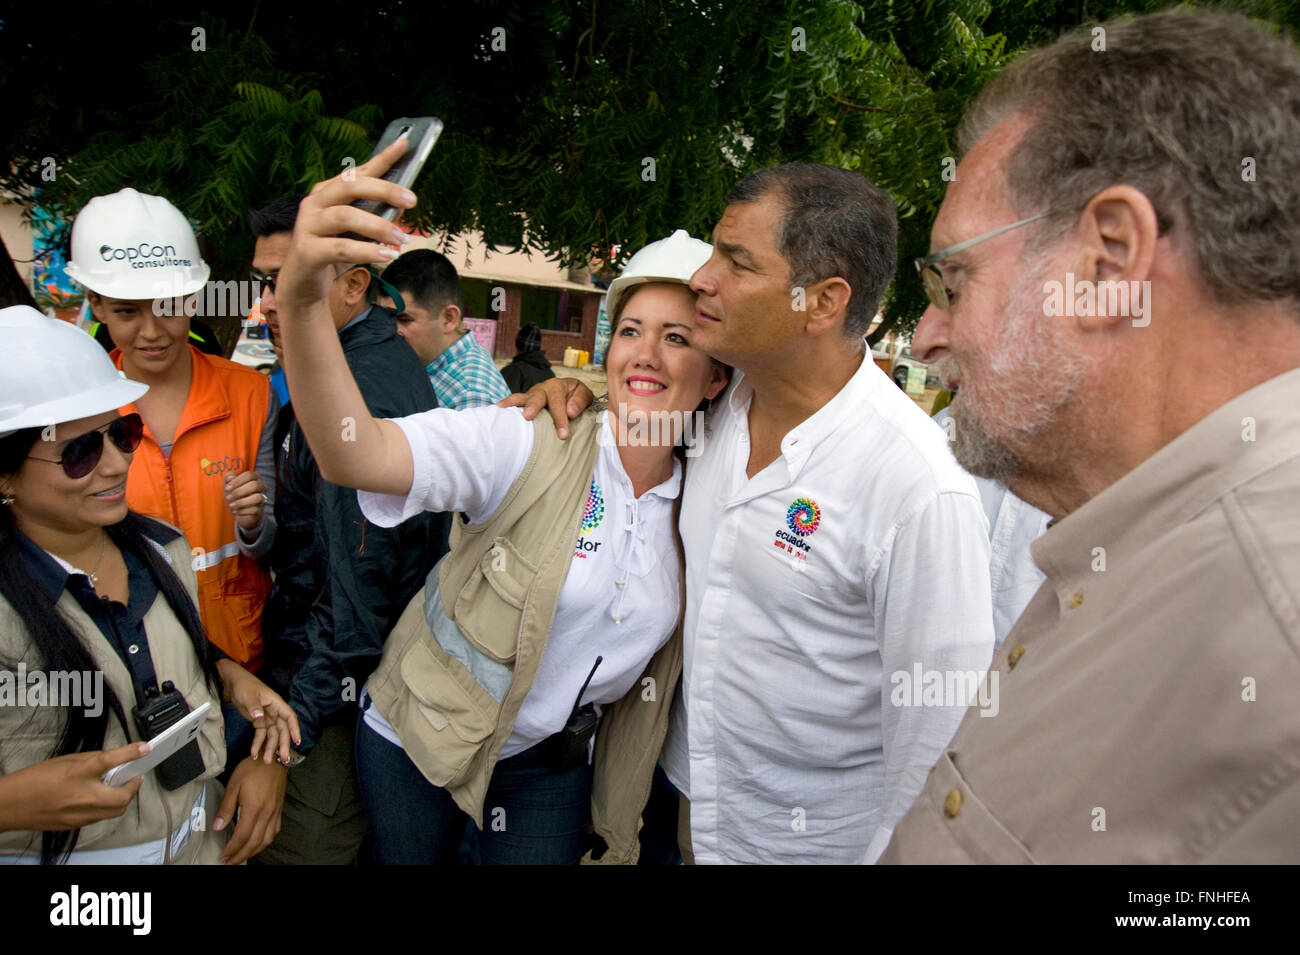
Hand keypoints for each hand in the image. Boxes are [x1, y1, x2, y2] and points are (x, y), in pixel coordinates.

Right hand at [0, 742, 147, 831]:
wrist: (10, 804)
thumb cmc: (35, 779)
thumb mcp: (67, 760)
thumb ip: (94, 760)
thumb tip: (113, 760)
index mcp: (79, 774)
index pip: (111, 761)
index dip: (131, 753)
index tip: (146, 748)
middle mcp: (83, 797)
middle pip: (122, 798)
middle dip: (133, 788)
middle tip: (134, 776)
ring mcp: (80, 815)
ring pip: (114, 811)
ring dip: (121, 798)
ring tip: (118, 786)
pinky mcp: (76, 825)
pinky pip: (100, 817)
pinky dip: (106, 806)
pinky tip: (99, 797)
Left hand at [214, 756, 286, 863]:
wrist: (274, 758)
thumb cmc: (252, 768)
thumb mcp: (234, 784)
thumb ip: (226, 807)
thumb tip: (218, 827)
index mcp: (254, 808)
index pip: (242, 836)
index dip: (232, 849)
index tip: (223, 855)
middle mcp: (266, 813)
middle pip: (254, 843)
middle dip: (241, 855)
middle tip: (229, 862)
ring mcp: (275, 813)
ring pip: (266, 840)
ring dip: (253, 852)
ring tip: (242, 856)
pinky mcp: (279, 810)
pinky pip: (274, 832)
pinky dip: (265, 842)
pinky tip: (258, 843)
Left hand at [216, 660, 301, 764]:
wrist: (233, 684)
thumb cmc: (244, 685)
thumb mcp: (248, 695)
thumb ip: (254, 706)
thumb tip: (260, 717)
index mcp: (276, 703)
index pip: (289, 717)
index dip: (294, 729)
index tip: (297, 741)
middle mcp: (274, 712)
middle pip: (282, 730)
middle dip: (283, 745)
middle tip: (285, 759)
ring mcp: (267, 718)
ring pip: (272, 735)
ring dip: (270, 748)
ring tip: (267, 761)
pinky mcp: (258, 722)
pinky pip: (261, 735)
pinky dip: (258, 744)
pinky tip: (254, 753)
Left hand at [223, 470, 267, 531]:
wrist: (237, 510)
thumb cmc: (233, 494)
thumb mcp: (228, 484)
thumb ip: (228, 477)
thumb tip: (230, 478)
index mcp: (254, 477)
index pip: (249, 475)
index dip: (237, 481)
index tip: (227, 488)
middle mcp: (261, 487)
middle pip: (255, 485)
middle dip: (239, 492)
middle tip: (228, 497)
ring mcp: (262, 498)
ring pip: (257, 497)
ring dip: (241, 502)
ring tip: (231, 505)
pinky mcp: (260, 510)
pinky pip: (255, 509)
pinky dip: (243, 511)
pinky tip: (236, 511)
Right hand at [274, 135, 414, 313]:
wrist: (301, 286)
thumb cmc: (332, 253)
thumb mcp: (355, 232)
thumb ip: (375, 215)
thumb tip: (404, 204)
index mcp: (327, 192)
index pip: (357, 171)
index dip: (382, 157)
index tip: (405, 144)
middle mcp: (314, 203)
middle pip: (350, 186)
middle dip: (384, 190)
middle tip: (411, 200)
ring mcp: (307, 225)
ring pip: (346, 216)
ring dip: (379, 226)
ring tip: (402, 238)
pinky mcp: (306, 251)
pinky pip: (340, 248)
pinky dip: (367, 251)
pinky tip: (386, 255)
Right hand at [497, 378, 592, 438]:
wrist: (569, 391)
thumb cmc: (576, 397)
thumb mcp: (585, 395)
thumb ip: (580, 401)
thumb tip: (570, 412)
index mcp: (558, 386)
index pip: (558, 402)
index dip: (560, 418)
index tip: (563, 435)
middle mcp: (542, 388)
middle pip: (537, 396)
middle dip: (533, 406)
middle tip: (528, 417)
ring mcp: (531, 394)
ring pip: (522, 398)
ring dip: (514, 404)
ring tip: (504, 410)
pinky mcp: (524, 401)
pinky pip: (514, 401)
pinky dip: (506, 404)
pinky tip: (497, 409)